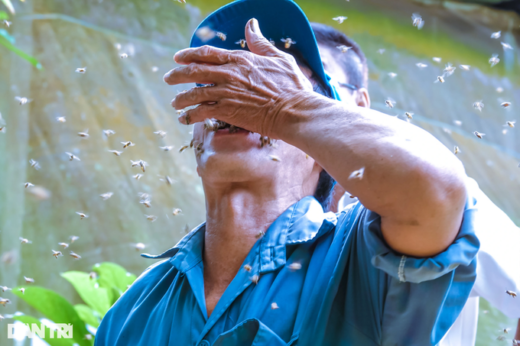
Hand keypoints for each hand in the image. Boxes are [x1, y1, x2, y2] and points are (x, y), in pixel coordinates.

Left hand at [164, 18, 312, 137]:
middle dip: (177, 74)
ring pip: (193, 93)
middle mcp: (229, 74)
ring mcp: (226, 92)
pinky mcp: (226, 111)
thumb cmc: (292, 87)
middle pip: (194, 71)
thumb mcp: (280, 58)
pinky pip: (200, 112)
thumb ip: (260, 43)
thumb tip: (251, 24)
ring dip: (180, 98)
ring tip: (174, 103)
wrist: (294, 111)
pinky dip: (189, 115)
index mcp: (240, 60)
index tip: (177, 58)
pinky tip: (184, 119)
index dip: (189, 54)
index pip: (207, 53)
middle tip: (167, 78)